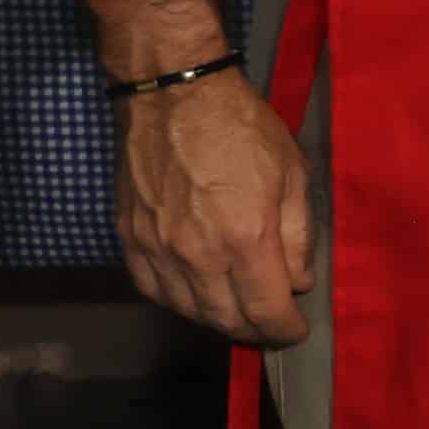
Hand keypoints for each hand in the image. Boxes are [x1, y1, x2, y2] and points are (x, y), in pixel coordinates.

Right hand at [117, 67, 316, 344]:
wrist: (172, 96)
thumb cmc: (241, 128)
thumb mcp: (292, 174)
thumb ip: (298, 236)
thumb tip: (298, 282)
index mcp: (246, 238)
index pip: (266, 310)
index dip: (284, 330)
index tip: (295, 331)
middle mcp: (198, 254)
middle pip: (226, 320)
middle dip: (255, 332)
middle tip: (271, 327)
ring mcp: (158, 249)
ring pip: (188, 311)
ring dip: (217, 320)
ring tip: (239, 312)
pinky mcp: (129, 240)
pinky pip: (153, 290)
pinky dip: (178, 302)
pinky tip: (196, 294)